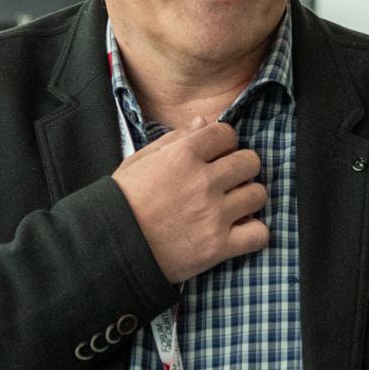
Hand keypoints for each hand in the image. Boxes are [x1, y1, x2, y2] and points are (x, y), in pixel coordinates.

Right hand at [111, 120, 269, 284]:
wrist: (109, 247)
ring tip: (231, 207)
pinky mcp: (218, 247)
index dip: (222, 144)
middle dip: (241, 169)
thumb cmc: (121, 202)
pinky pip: (259, 233)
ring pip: (258, 195)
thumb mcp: (139, 161)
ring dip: (247, 199)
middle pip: (250, 162)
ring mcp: (214, 214)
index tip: (215, 157)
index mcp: (183, 155)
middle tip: (227, 182)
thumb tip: (203, 122)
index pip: (227, 134)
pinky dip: (253, 233)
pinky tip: (238, 232)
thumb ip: (174, 139)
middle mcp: (203, 181)